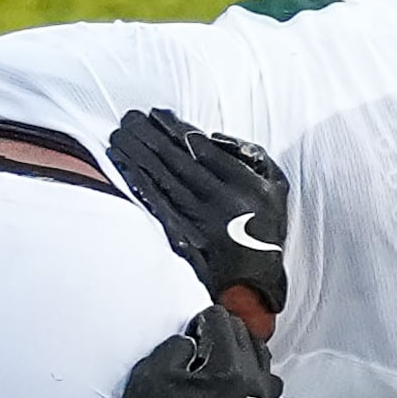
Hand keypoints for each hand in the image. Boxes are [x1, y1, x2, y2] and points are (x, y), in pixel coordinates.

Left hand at [107, 108, 290, 315]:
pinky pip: (157, 206)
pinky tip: (124, 167)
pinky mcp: (184, 242)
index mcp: (249, 188)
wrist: (256, 281)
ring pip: (164, 181)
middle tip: (130, 119)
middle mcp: (225, 205)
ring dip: (139, 155)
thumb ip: (253, 156)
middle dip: (151, 137)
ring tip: (119, 136)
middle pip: (180, 162)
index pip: (206, 151)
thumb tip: (212, 138)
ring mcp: (203, 225)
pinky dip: (138, 184)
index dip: (177, 131)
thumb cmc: (264, 227)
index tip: (158, 116)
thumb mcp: (277, 186)